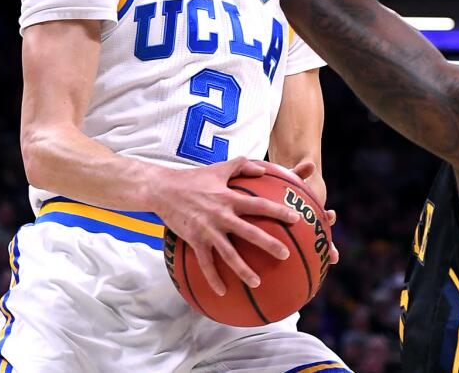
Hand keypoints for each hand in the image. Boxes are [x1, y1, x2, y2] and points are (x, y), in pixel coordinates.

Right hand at [152, 157, 301, 295]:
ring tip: (257, 283)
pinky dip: (213, 279)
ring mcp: (207, 230)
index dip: (278, 211)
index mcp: (229, 198)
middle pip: (249, 232)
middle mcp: (221, 215)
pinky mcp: (194, 240)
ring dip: (243, 269)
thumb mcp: (219, 168)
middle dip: (268, 244)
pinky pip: (205, 263)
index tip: (295, 219)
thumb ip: (242, 166)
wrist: (163, 189)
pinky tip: (222, 292)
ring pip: (228, 254)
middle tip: (285, 255)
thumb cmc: (193, 178)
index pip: (258, 205)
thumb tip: (264, 169)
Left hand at [291, 161, 338, 264]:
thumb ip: (300, 172)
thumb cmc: (288, 180)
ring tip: (315, 272)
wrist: (281, 186)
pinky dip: (286, 260)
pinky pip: (287, 248)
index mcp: (313, 210)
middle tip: (335, 257)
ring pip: (308, 249)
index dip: (328, 219)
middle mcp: (311, 224)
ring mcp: (302, 231)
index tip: (331, 215)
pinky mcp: (287, 237)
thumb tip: (310, 163)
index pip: (324, 217)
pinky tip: (280, 271)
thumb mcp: (292, 176)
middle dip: (329, 248)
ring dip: (312, 260)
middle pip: (322, 238)